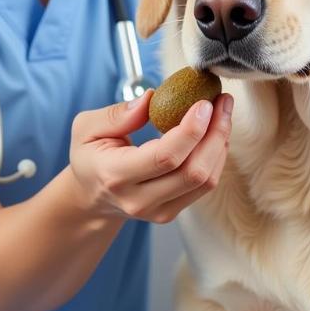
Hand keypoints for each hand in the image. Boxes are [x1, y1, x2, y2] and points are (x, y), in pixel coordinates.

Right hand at [68, 89, 233, 223]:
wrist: (91, 197)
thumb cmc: (90, 158)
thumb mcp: (86, 128)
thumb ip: (116, 114)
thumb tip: (151, 98)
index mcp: (115, 176)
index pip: (164, 157)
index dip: (191, 130)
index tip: (204, 103)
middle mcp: (139, 199)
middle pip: (192, 172)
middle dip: (215, 133)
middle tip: (222, 102)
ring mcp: (158, 211)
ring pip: (205, 181)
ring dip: (220, 144)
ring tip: (222, 113)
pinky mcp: (172, 212)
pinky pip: (205, 186)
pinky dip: (216, 157)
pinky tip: (215, 134)